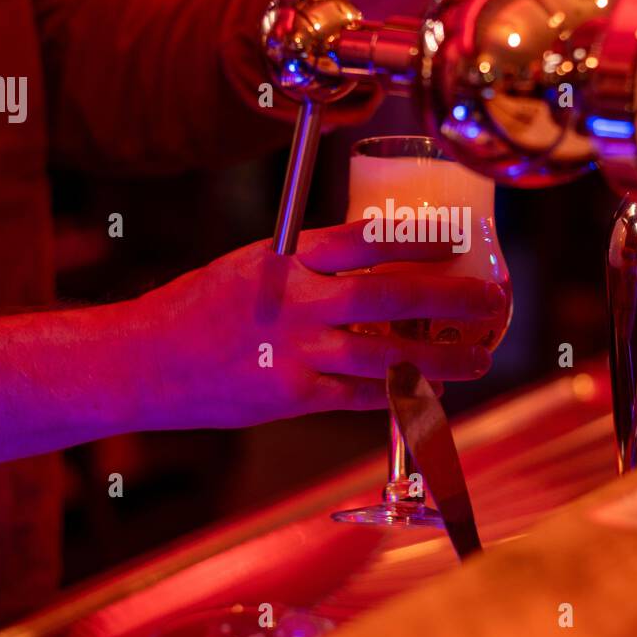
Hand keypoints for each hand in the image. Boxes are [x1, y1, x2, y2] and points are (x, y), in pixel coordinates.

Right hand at [135, 221, 505, 428]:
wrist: (145, 361)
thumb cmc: (198, 308)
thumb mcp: (252, 264)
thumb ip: (308, 266)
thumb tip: (370, 265)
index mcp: (287, 258)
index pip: (367, 239)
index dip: (421, 239)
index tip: (459, 240)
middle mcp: (297, 301)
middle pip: (390, 296)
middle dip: (449, 300)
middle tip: (491, 300)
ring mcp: (296, 352)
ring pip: (386, 355)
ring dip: (441, 358)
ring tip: (479, 357)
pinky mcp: (291, 396)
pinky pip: (360, 396)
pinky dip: (399, 395)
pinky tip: (430, 393)